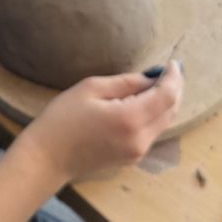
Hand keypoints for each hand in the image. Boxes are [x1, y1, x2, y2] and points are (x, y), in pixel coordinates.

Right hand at [18, 63, 183, 183]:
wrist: (47, 158)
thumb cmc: (62, 119)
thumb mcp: (92, 89)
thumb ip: (127, 82)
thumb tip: (152, 78)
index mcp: (130, 119)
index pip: (167, 95)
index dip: (174, 77)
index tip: (173, 63)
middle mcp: (140, 139)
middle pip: (171, 110)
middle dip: (174, 88)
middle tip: (169, 70)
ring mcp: (137, 152)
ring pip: (164, 122)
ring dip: (165, 102)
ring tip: (157, 83)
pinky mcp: (132, 158)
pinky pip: (152, 132)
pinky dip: (155, 115)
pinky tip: (143, 103)